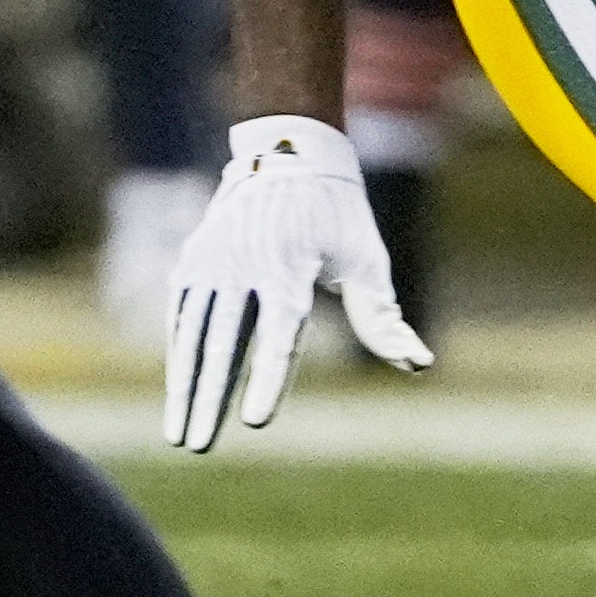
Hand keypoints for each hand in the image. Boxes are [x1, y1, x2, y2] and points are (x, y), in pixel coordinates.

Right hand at [164, 112, 430, 450]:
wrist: (288, 150)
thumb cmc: (338, 212)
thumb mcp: (367, 257)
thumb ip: (382, 317)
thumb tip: (418, 364)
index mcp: (290, 268)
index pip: (278, 336)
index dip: (267, 380)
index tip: (254, 422)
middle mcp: (244, 265)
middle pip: (223, 344)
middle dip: (210, 400)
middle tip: (200, 446)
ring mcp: (212, 261)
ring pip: (193, 335)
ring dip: (184, 387)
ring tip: (181, 434)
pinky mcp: (194, 259)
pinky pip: (181, 314)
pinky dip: (178, 354)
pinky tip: (177, 391)